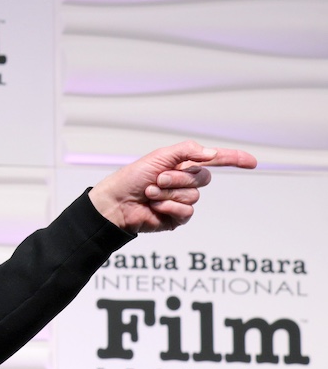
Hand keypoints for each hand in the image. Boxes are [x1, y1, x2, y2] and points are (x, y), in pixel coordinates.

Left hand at [88, 141, 257, 232]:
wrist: (117, 202)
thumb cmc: (132, 178)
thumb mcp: (159, 157)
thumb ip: (186, 151)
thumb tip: (212, 153)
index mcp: (182, 165)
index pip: (214, 161)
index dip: (234, 159)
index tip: (252, 161)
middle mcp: (185, 182)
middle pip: (203, 178)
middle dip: (179, 178)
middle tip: (157, 179)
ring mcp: (183, 200)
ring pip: (194, 196)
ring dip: (169, 193)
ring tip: (151, 193)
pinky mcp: (178, 217)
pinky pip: (187, 212)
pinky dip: (169, 207)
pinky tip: (155, 206)